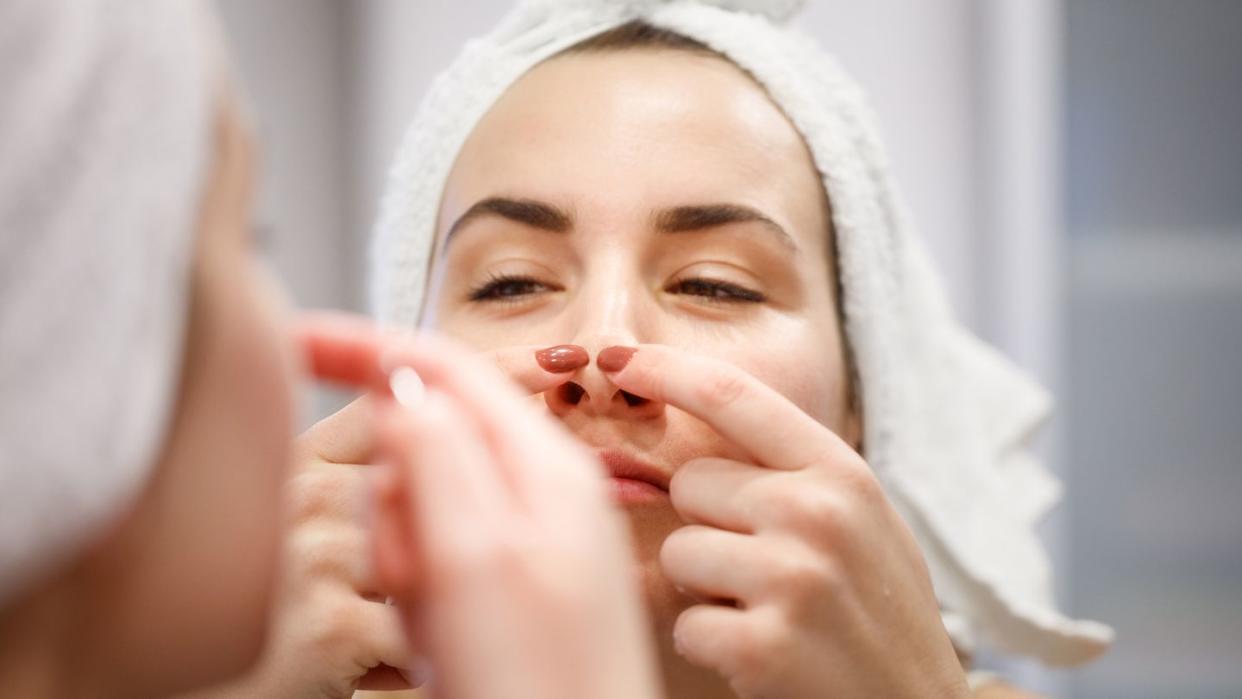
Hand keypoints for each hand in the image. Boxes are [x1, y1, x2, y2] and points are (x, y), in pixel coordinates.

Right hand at [185, 314, 583, 698]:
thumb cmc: (541, 686)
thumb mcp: (477, 555)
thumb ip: (438, 452)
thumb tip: (401, 376)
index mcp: (542, 469)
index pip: (445, 367)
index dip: (367, 344)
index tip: (294, 338)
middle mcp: (536, 498)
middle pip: (422, 445)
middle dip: (393, 498)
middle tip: (412, 566)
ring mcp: (519, 549)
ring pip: (417, 511)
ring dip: (404, 561)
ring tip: (436, 622)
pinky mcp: (500, 598)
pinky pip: (429, 568)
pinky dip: (418, 601)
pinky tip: (441, 646)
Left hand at [602, 345, 969, 698]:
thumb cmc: (878, 611)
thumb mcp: (860, 519)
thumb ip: (792, 472)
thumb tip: (692, 429)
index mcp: (841, 471)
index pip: (734, 394)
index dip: (666, 368)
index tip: (619, 359)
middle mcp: (817, 511)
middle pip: (690, 482)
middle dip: (708, 523)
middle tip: (762, 566)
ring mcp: (793, 576)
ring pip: (679, 552)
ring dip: (707, 589)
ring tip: (768, 611)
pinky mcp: (765, 642)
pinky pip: (685, 622)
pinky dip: (712, 643)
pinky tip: (763, 653)